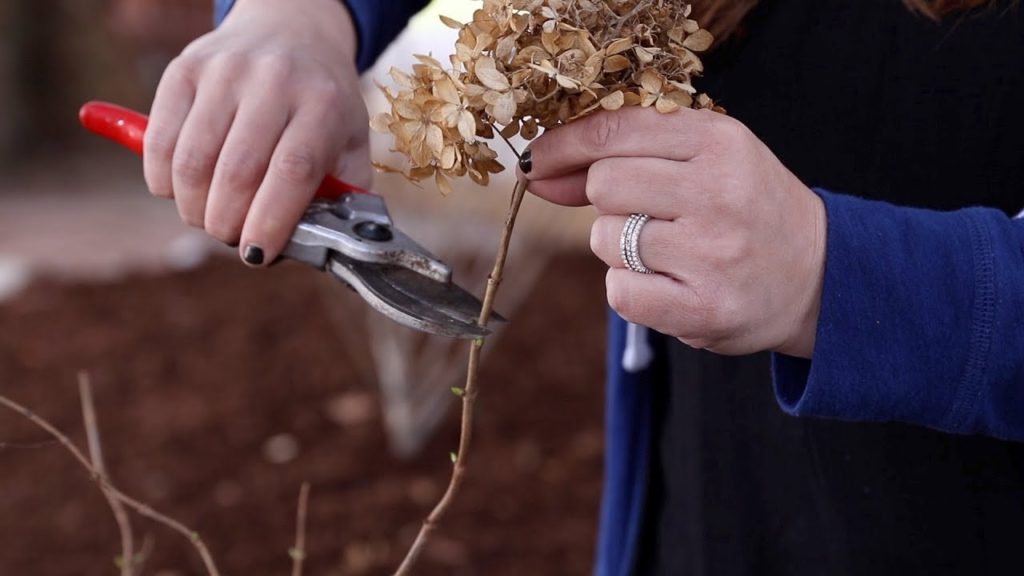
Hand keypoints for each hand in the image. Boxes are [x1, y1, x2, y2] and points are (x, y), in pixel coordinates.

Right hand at [144, 0, 370, 265]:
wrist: (292, 30)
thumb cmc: (323, 103)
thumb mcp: (351, 143)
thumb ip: (344, 198)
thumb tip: (321, 250)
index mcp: (322, 104)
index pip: (292, 170)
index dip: (270, 221)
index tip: (258, 255)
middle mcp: (273, 81)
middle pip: (237, 172)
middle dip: (227, 223)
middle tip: (231, 236)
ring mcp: (224, 72)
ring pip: (191, 162)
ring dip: (194, 208)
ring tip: (209, 216)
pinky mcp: (184, 70)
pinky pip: (160, 141)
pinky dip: (163, 181)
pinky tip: (181, 189)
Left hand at [523, 107, 826, 357]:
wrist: (820, 277)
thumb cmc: (749, 209)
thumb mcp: (710, 159)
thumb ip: (631, 155)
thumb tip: (540, 173)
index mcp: (720, 142)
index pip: (616, 131)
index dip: (565, 145)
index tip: (537, 161)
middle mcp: (718, 191)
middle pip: (604, 185)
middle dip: (609, 203)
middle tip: (649, 215)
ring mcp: (711, 252)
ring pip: (606, 240)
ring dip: (622, 250)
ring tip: (674, 253)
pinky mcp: (703, 308)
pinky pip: (619, 293)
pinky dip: (632, 292)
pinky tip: (670, 286)